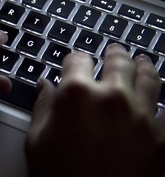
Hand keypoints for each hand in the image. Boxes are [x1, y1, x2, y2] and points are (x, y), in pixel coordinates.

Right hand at [26, 44, 164, 176]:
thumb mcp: (37, 139)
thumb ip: (42, 105)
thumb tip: (44, 85)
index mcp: (76, 94)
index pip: (77, 59)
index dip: (74, 58)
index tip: (73, 61)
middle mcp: (111, 97)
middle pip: (117, 61)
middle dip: (114, 53)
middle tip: (114, 49)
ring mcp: (140, 115)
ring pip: (148, 77)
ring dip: (144, 65)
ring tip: (142, 60)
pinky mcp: (160, 137)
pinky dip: (161, 102)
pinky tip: (157, 100)